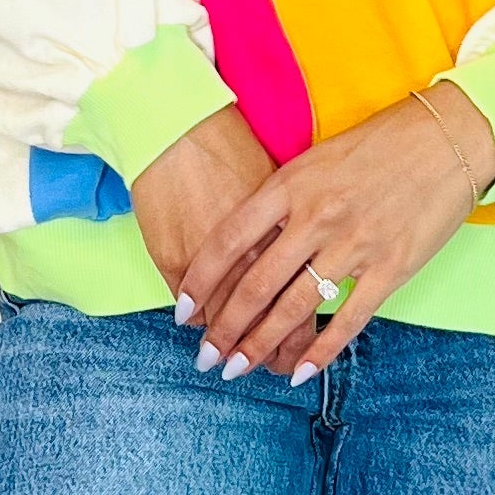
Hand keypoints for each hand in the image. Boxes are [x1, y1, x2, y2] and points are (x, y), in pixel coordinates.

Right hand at [128, 105, 318, 377]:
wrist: (178, 124)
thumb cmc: (233, 147)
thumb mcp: (282, 181)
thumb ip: (300, 224)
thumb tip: (317, 258)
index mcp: (295, 230)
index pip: (308, 302)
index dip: (307, 338)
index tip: (302, 353)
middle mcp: (259, 248)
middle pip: (274, 320)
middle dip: (272, 351)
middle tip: (271, 369)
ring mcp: (218, 258)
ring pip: (233, 320)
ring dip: (235, 344)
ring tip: (234, 359)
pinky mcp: (176, 256)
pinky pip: (195, 305)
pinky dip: (200, 319)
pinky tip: (201, 325)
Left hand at [174, 83, 494, 383]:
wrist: (445, 137)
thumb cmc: (378, 144)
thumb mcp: (317, 159)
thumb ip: (282, 199)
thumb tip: (246, 245)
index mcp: (292, 184)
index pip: (229, 240)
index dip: (200, 280)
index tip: (182, 310)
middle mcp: (316, 216)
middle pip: (255, 284)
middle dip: (224, 329)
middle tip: (205, 357)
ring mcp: (354, 244)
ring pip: (294, 309)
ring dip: (260, 346)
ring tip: (238, 370)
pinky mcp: (390, 266)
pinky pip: (348, 320)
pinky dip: (320, 351)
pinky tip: (299, 372)